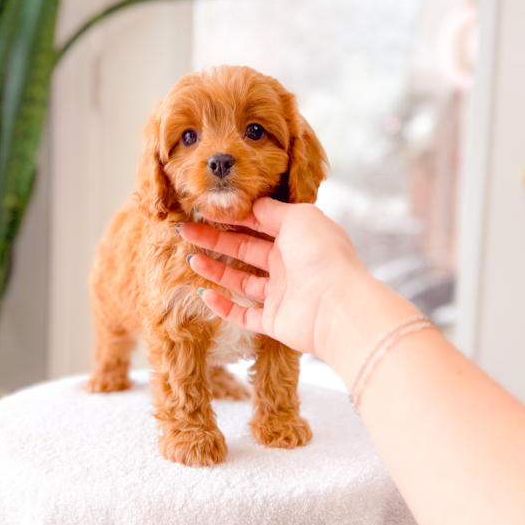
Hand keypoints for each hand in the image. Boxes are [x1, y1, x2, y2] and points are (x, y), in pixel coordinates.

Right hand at [179, 197, 411, 366]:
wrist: (338, 307)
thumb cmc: (323, 256)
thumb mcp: (299, 218)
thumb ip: (272, 209)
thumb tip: (251, 202)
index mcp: (298, 237)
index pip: (259, 222)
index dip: (232, 215)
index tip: (204, 209)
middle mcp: (289, 264)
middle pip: (245, 249)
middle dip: (215, 239)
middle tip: (185, 230)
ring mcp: (282, 294)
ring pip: (241, 280)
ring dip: (215, 269)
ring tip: (189, 258)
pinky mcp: (275, 321)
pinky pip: (243, 314)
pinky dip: (223, 306)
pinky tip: (204, 293)